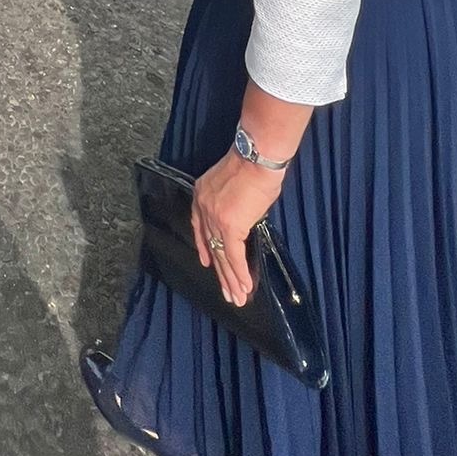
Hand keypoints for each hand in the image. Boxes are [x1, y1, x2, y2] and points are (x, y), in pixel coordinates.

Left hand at [191, 148, 283, 306]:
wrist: (256, 157)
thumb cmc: (251, 166)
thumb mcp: (231, 183)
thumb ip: (230, 202)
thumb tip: (242, 216)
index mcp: (201, 195)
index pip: (200, 228)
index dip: (204, 247)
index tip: (207, 262)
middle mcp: (203, 208)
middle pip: (211, 246)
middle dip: (220, 272)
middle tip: (227, 292)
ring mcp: (215, 219)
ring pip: (223, 256)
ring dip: (231, 280)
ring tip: (237, 298)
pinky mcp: (230, 227)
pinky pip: (234, 256)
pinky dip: (240, 274)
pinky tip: (245, 287)